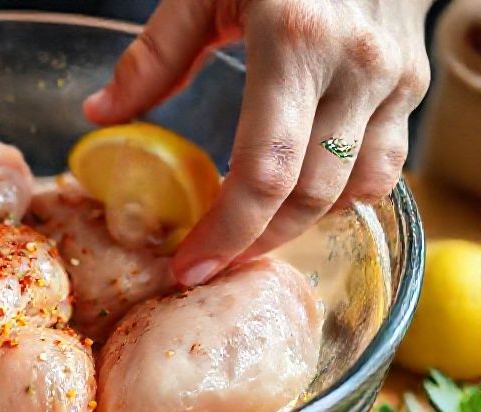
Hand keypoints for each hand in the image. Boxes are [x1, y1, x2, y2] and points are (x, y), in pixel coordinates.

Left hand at [85, 0, 431, 285]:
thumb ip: (154, 55)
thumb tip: (101, 114)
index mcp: (294, 40)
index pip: (264, 171)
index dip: (225, 234)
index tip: (188, 268)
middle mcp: (355, 66)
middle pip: (309, 195)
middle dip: (254, 245)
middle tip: (208, 266)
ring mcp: (393, 78)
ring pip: (354, 192)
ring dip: (298, 226)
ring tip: (247, 235)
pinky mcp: (412, 84)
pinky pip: (383, 167)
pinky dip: (339, 196)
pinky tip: (296, 197)